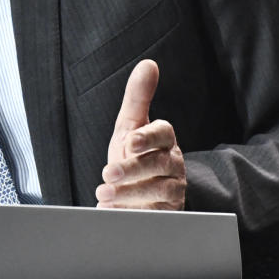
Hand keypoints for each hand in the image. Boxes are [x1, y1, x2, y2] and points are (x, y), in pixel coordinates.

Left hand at [95, 60, 185, 209]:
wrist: (136, 194)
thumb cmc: (132, 154)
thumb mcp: (130, 125)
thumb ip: (138, 97)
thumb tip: (148, 64)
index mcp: (164, 140)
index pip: (163, 133)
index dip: (148, 137)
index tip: (130, 142)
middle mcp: (173, 164)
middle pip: (158, 164)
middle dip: (132, 169)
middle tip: (107, 173)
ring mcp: (174, 190)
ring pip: (159, 191)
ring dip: (129, 193)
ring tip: (104, 194)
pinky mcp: (169, 214)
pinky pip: (157, 215)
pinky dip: (134, 214)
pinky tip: (113, 213)